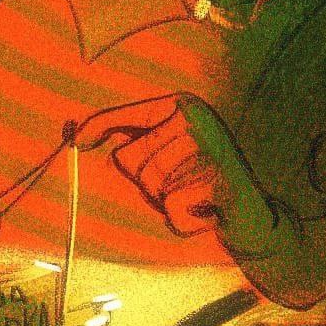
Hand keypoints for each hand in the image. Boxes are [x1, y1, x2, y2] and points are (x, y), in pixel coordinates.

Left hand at [73, 95, 224, 235]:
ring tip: (193, 195)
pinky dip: (181, 220)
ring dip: (165, 201)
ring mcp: (210, 148)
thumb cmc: (196, 182)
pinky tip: (203, 213)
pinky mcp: (219, 181)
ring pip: (151, 185)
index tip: (74, 141)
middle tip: (180, 184)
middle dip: (147, 181)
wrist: (251, 215)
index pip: (128, 115)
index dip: (98, 127)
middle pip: (132, 158)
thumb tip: (76, 136)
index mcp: (184, 104)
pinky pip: (171, 208)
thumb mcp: (167, 151)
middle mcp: (198, 118)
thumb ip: (131, 139)